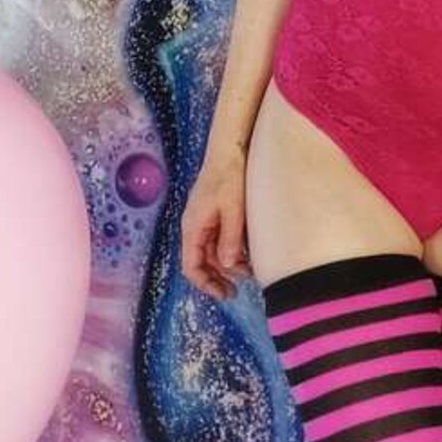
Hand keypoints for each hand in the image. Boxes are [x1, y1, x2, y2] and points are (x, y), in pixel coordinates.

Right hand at [181, 149, 252, 302]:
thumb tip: (228, 266)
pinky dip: (231, 248)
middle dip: (220, 276)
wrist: (230, 147)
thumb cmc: (229, 175)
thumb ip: (230, 238)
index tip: (225, 294)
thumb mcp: (233, 209)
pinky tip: (247, 251)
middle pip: (202, 261)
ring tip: (250, 269)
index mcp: (193, 227)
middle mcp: (195, 226)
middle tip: (239, 287)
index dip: (206, 284)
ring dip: (228, 263)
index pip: (191, 266)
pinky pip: (219, 238)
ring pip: (213, 251)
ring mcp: (204, 219)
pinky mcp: (214, 212)